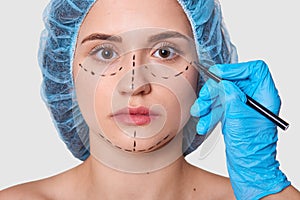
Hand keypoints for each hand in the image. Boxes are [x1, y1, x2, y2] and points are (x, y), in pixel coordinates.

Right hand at [191, 60, 289, 199]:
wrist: (248, 169)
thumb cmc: (251, 149)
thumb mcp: (239, 117)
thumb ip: (231, 96)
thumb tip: (223, 82)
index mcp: (265, 96)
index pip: (254, 70)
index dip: (235, 69)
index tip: (218, 74)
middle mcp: (255, 99)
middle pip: (233, 82)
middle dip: (215, 90)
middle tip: (204, 98)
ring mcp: (243, 108)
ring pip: (223, 95)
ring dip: (208, 103)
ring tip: (199, 113)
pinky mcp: (233, 115)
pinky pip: (219, 107)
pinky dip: (209, 114)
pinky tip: (203, 124)